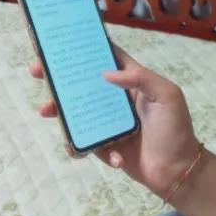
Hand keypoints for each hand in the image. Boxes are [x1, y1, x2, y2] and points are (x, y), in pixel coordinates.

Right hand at [29, 48, 199, 197]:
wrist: (177, 171)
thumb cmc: (175, 129)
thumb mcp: (167, 95)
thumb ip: (140, 78)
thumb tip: (107, 74)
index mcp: (132, 81)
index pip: (106, 58)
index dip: (84, 49)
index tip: (60, 44)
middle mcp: (117, 99)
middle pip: (83, 84)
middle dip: (59, 78)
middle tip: (37, 72)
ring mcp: (109, 122)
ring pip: (76, 113)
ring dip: (60, 112)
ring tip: (46, 111)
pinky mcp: (104, 145)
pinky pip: (86, 143)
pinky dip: (89, 149)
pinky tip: (112, 157)